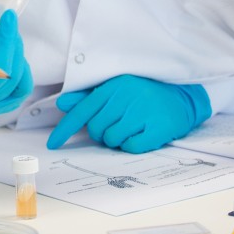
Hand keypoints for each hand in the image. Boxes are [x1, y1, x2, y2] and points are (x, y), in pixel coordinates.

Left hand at [46, 75, 211, 152]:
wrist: (182, 96)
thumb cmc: (143, 95)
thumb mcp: (116, 90)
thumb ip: (88, 97)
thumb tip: (62, 104)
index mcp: (112, 87)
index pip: (81, 111)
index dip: (64, 129)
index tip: (52, 144)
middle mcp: (126, 97)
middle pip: (96, 130)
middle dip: (102, 135)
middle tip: (117, 127)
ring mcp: (142, 111)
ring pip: (113, 140)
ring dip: (118, 140)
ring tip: (131, 129)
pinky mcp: (158, 127)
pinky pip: (132, 146)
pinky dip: (133, 145)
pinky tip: (142, 134)